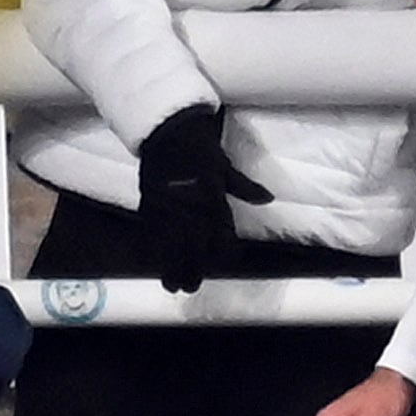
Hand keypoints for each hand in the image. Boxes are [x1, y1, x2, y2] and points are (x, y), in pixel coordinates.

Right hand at [136, 103, 271, 293]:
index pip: (220, 230)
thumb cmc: (200, 145)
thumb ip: (244, 186)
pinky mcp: (148, 200)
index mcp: (212, 196)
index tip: (226, 259)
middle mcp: (190, 205)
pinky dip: (149, 246)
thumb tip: (267, 198)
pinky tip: (150, 261)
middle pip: (192, 244)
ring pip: (169, 243)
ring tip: (171, 286)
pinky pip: (148, 229)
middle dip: (192, 267)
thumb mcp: (224, 164)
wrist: (166, 127)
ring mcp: (167, 205)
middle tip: (190, 287)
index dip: (224, 247)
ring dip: (170, 265)